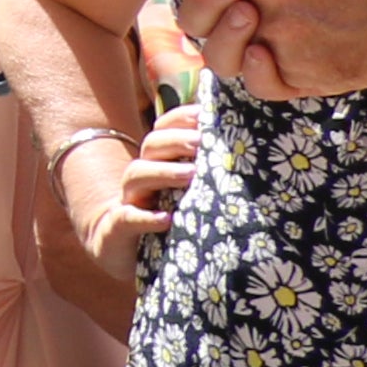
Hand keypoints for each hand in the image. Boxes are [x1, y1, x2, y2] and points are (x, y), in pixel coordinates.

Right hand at [75, 109, 208, 284]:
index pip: (163, 129)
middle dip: (176, 141)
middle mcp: (142, 177)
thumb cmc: (170, 220)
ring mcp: (129, 200)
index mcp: (159, 163)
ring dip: (163, 172)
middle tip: (202, 143)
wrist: (123, 252)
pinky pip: (128, 217)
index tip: (205, 115)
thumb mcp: (188, 196)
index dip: (180, 118)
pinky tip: (167, 218)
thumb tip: (248, 154)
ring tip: (190, 175)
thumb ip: (208, 175)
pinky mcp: (118, 227)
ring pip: (136, 175)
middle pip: (151, 146)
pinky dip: (146, 217)